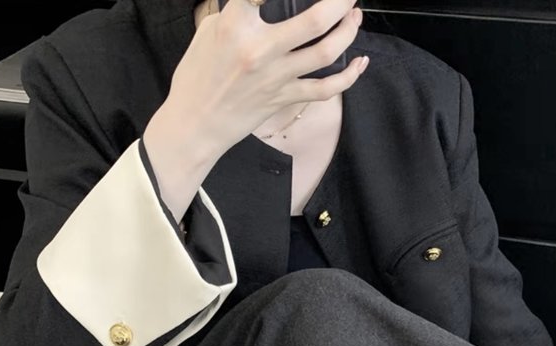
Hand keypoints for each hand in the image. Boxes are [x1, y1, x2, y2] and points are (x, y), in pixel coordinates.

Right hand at [165, 0, 366, 163]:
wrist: (195, 123)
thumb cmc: (198, 76)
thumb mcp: (210, 30)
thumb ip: (238, 10)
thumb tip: (260, 1)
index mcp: (236, 24)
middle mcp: (261, 50)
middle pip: (315, 20)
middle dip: (340, 0)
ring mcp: (276, 76)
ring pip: (326, 51)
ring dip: (348, 30)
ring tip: (354, 16)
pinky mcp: (285, 98)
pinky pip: (326, 89)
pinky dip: (349, 77)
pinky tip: (359, 63)